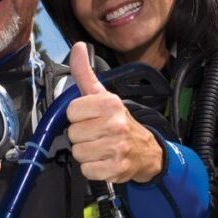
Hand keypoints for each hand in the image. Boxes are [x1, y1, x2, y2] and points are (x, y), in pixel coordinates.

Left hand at [67, 42, 162, 183]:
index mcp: (109, 103)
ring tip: (100, 146)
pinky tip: (104, 160)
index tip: (90, 116)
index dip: (78, 116)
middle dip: (81, 135)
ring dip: (86, 152)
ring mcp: (116, 147)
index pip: (71, 111)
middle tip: (96, 133)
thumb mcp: (103, 95)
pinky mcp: (116, 168)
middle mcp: (114, 123)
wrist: (146, 150)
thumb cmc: (119, 121)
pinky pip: (86, 170)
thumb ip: (85, 73)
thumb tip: (78, 47)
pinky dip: (93, 168)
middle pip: (73, 134)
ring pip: (78, 153)